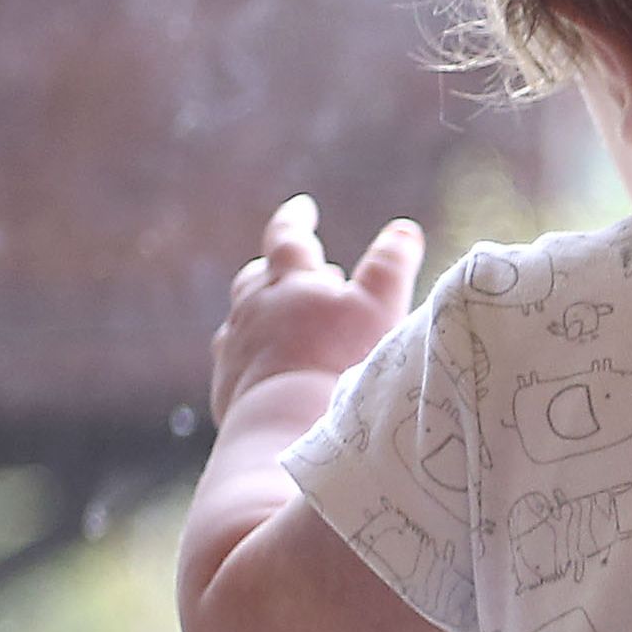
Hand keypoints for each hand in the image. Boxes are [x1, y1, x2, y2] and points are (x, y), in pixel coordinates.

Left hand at [212, 197, 420, 426]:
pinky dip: (253, 354)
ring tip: (283, 321)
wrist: (285, 425)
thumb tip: (403, 229)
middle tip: (298, 273)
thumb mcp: (379, 307)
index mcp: (288, 283)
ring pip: (243, 319)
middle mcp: (252, 310)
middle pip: (257, 278)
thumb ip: (391, 265)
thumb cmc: (340, 362)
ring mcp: (235, 350)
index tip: (303, 206)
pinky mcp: (228, 388)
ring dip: (263, 313)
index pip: (288, 237)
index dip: (296, 219)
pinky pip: (236, 361)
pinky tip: (268, 367)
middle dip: (277, 270)